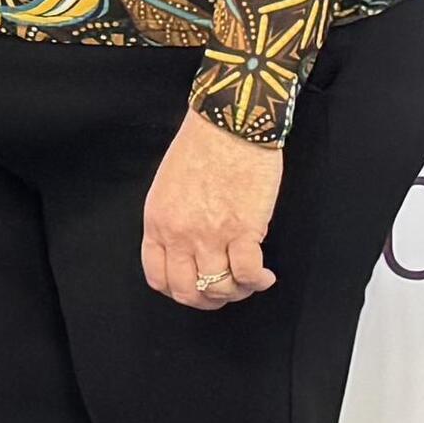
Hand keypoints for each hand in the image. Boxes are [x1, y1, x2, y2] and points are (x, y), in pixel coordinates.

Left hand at [141, 109, 283, 311]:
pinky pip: (247, 275)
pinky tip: (265, 275)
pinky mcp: (243, 230)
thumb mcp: (169, 186)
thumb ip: (175, 220)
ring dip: (237, 292)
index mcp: (157, 221)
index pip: (158, 277)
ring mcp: (210, 234)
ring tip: (249, 281)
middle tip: (225, 292)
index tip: (196, 288)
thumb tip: (192, 249)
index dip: (178, 291)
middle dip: (207, 300)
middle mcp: (180, 234)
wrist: (229, 122)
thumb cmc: (202, 145)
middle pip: (187, 292)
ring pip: (218, 288)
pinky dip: (258, 282)